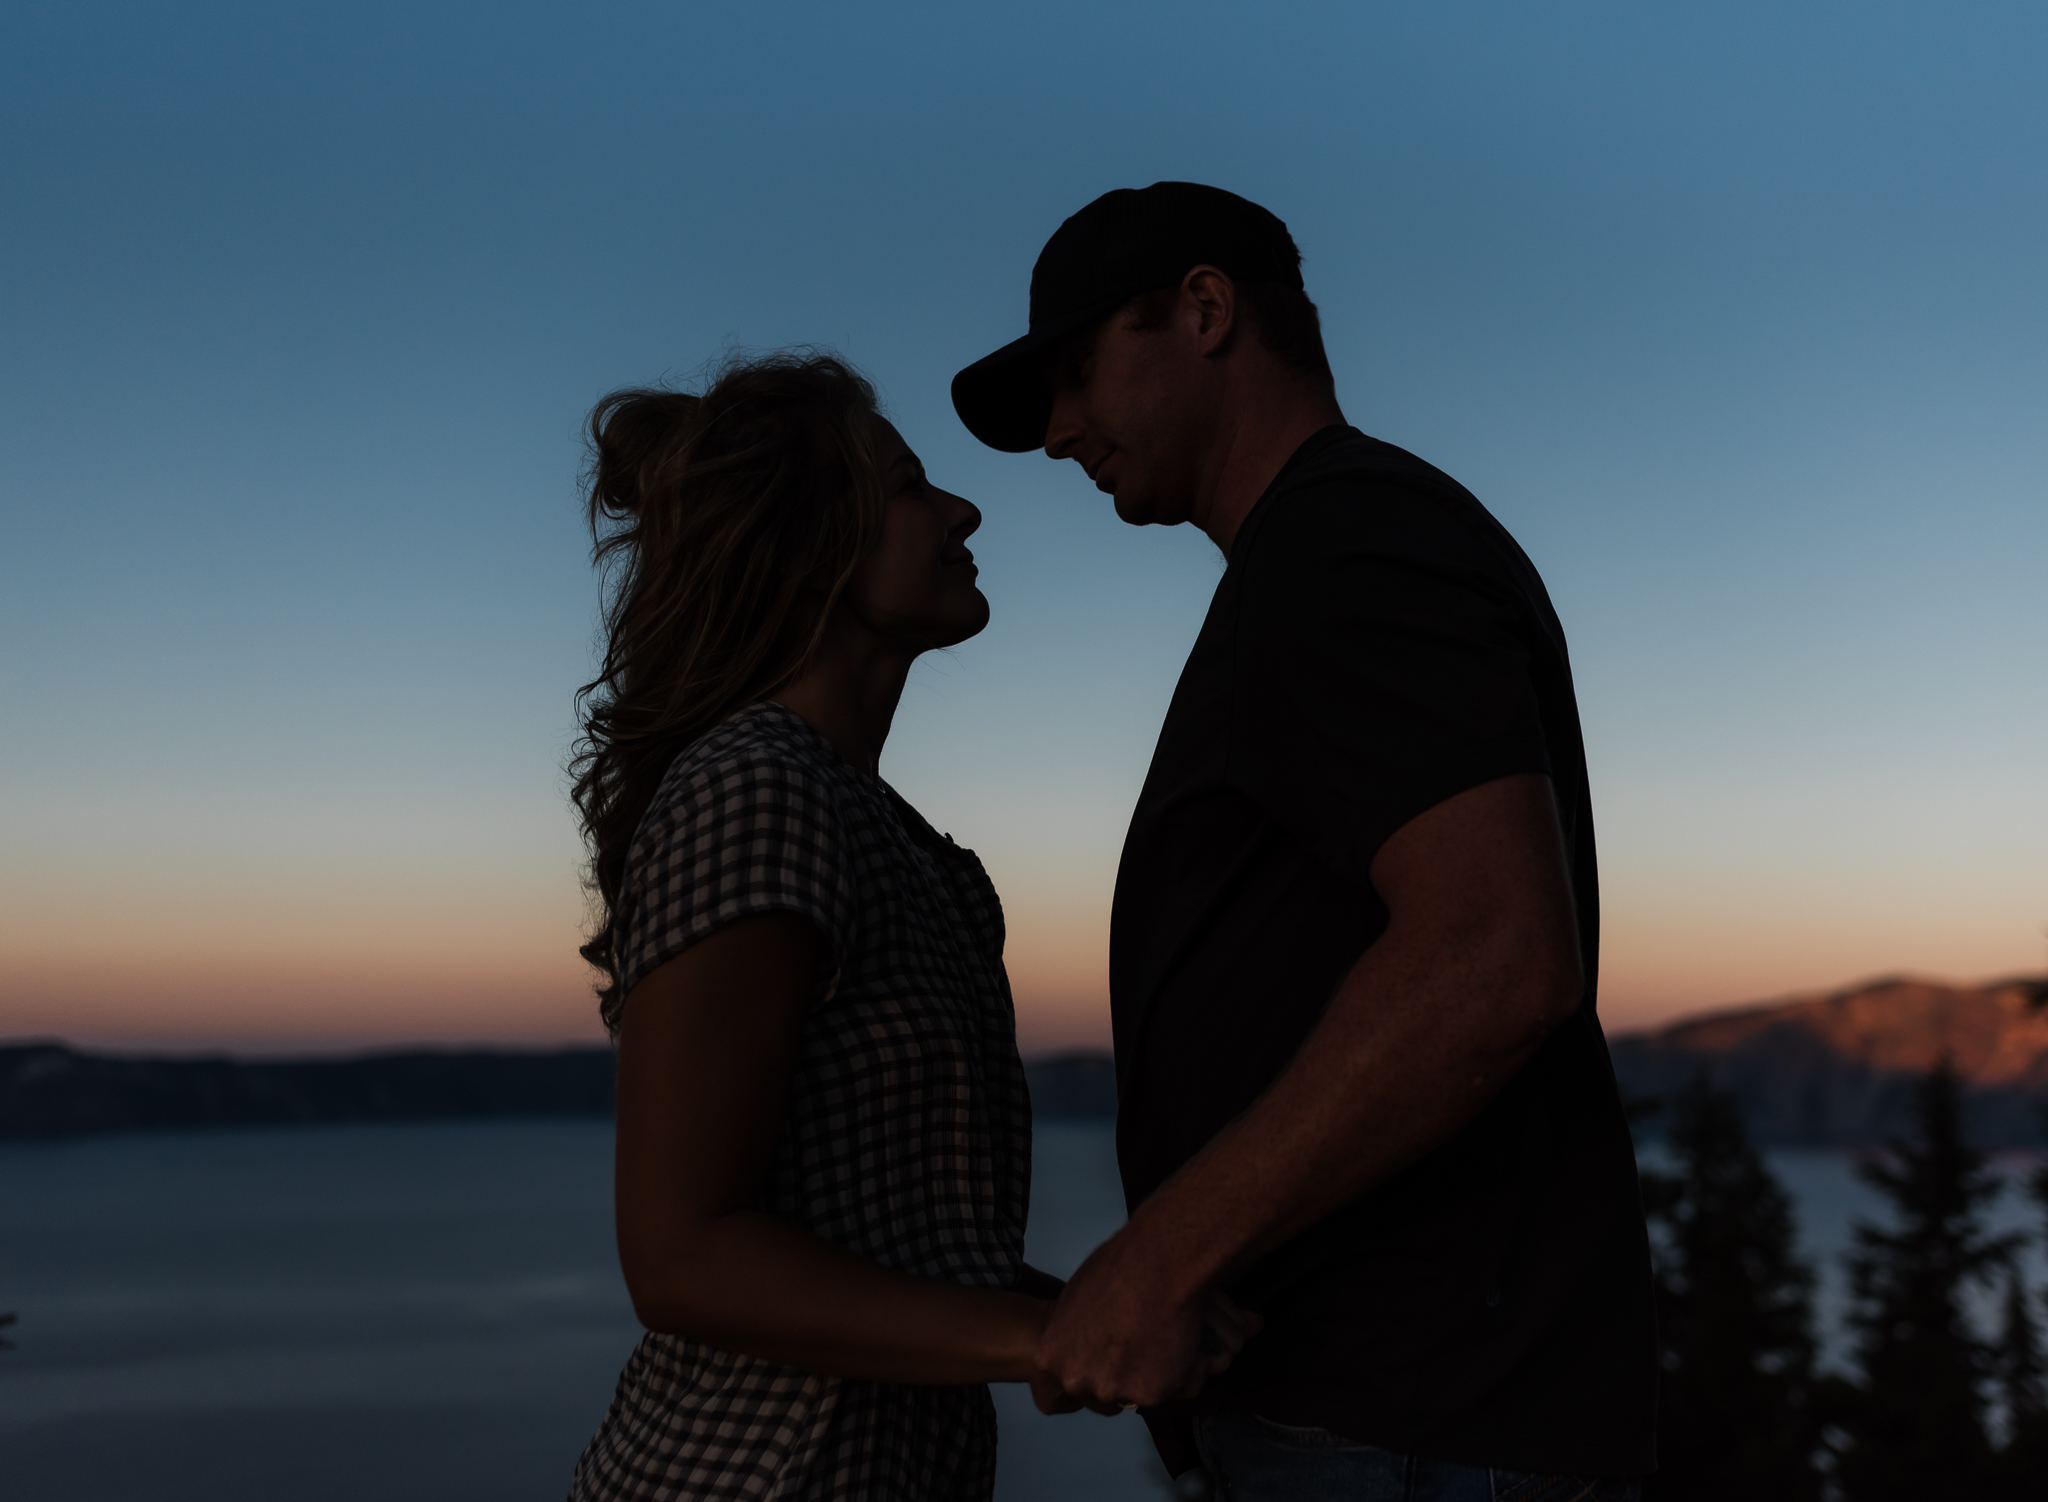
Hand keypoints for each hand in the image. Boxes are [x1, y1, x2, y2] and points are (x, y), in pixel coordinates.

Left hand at [1027, 1227, 1261, 1414]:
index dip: (1088, 1369)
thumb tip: (1084, 1341)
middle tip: (1136, 1342)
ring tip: (1156, 1334)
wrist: (1159, 1264)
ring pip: (1131, 1394)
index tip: (1105, 1354)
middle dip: (1117, 1374)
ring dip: (1144, 1373)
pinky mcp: (1148, 1395)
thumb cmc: (1118, 1269)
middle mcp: (1075, 1379)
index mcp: (1050, 1357)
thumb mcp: (1074, 1300)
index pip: (1062, 1386)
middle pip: (1097, 1392)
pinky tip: (1173, 1339)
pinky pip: (1161, 1390)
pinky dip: (1171, 1372)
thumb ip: (1073, 1333)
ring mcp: (1110, 1390)